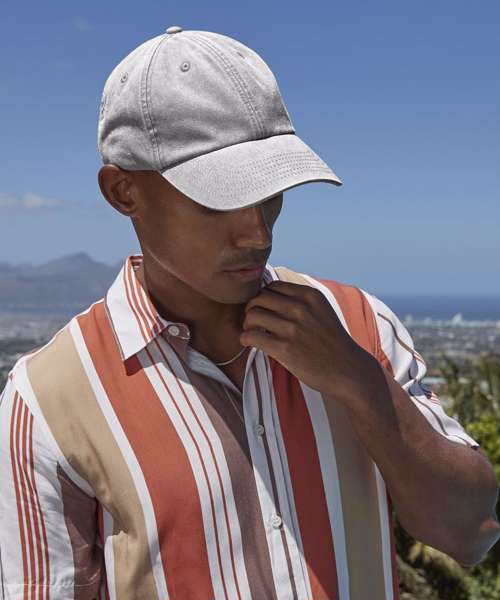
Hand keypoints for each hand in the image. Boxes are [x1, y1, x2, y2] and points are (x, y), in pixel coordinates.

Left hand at [240, 280, 375, 399]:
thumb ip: (300, 301)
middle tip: (253, 322)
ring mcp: (292, 328)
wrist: (348, 370)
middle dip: (251, 309)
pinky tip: (249, 343)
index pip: (271, 287)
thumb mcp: (321, 311)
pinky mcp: (284, 348)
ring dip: (247, 324)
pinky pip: (251, 336)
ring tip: (251, 332)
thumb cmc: (331, 342)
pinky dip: (245, 338)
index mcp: (309, 295)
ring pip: (252, 315)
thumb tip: (268, 295)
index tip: (262, 310)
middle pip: (258, 298)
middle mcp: (301, 308)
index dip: (262, 298)